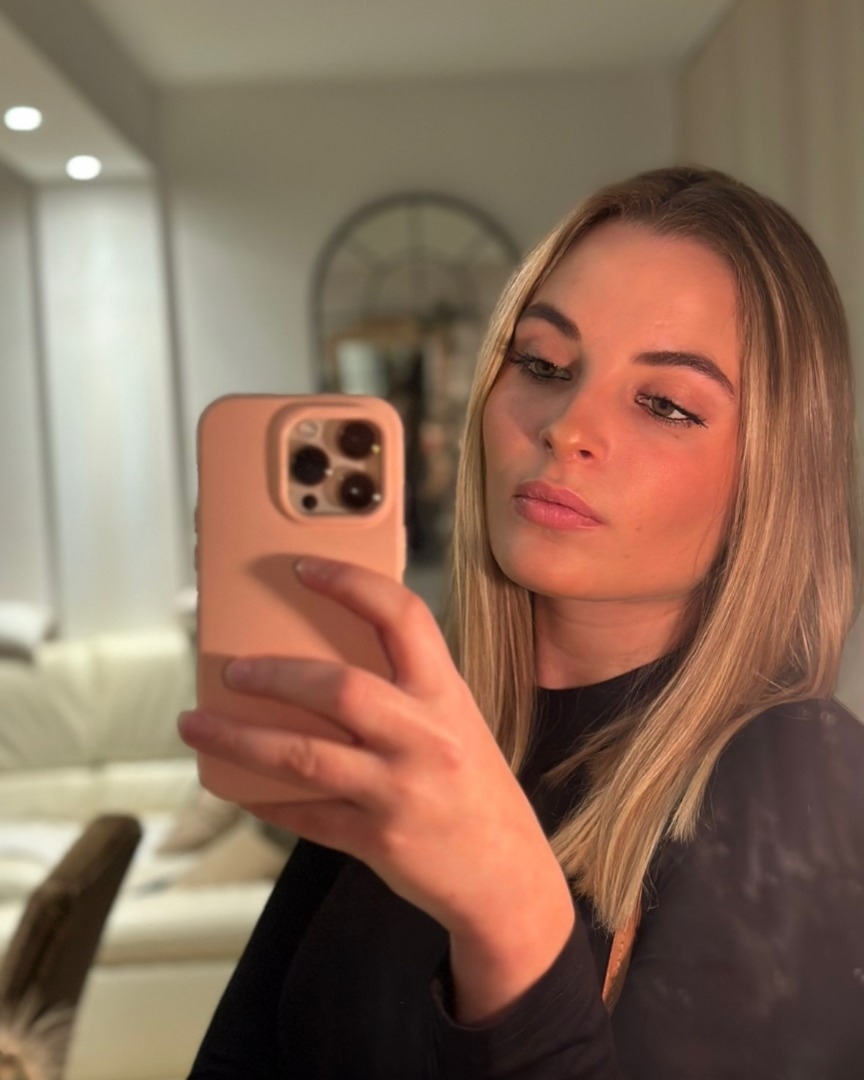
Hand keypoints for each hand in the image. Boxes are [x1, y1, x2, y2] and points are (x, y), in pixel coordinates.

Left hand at [179, 556, 574, 1018]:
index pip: (403, 618)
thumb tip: (322, 659)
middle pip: (340, 688)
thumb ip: (405, 691)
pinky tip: (232, 784)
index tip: (303, 568)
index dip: (351, 584)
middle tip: (232, 669)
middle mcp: (424, 737)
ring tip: (195, 723)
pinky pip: (304, 814)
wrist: (508, 876)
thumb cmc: (475, 789)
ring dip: (240, 737)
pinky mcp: (376, 840)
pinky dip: (262, 798)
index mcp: (446, 695)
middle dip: (275, 674)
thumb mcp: (456, 723)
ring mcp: (399, 791)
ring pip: (304, 757)